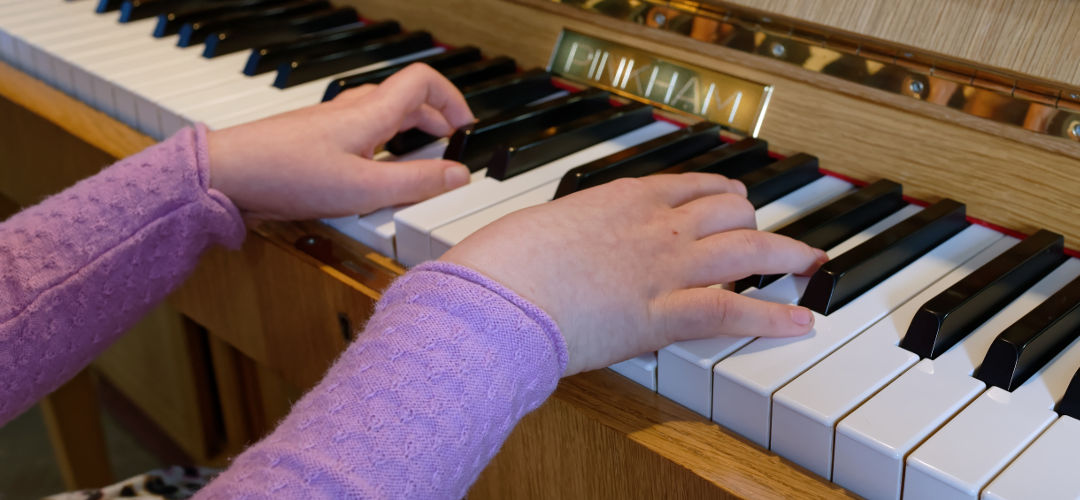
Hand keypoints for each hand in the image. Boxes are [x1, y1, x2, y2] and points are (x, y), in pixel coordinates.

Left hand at [206, 63, 474, 219]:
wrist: (227, 173)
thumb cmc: (287, 176)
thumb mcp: (364, 189)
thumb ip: (415, 183)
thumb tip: (457, 176)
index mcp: (370, 113)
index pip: (423, 81)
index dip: (452, 99)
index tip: (465, 129)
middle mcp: (352, 110)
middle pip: (406, 99)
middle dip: (435, 120)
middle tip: (447, 149)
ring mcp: (330, 123)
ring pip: (382, 114)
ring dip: (407, 131)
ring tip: (417, 162)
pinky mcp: (313, 139)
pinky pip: (359, 131)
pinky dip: (380, 145)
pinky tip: (373, 173)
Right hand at [440, 174, 827, 375]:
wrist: (499, 292)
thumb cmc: (507, 260)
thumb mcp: (545, 228)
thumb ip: (575, 233)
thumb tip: (574, 246)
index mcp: (623, 198)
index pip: (689, 184)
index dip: (720, 192)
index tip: (732, 198)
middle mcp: (656, 225)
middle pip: (730, 209)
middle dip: (754, 220)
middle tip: (768, 235)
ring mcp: (666, 268)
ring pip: (748, 249)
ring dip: (786, 256)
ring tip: (808, 264)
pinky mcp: (665, 315)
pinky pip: (735, 311)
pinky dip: (774, 317)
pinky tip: (799, 320)